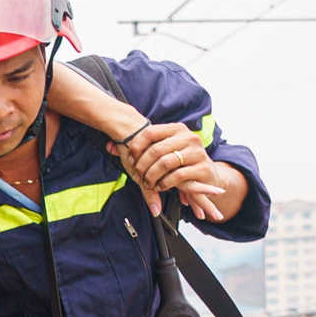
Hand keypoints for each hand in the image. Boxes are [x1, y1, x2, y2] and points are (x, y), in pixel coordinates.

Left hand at [109, 123, 228, 221]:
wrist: (206, 174)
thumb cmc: (177, 162)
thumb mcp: (160, 154)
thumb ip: (138, 150)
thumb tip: (109, 146)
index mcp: (176, 129)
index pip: (149, 132)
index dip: (136, 147)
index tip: (130, 161)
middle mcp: (188, 137)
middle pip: (155, 150)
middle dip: (142, 167)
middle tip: (138, 177)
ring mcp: (196, 152)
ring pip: (165, 163)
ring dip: (152, 177)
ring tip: (148, 183)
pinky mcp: (201, 167)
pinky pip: (176, 176)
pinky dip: (164, 184)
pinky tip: (160, 186)